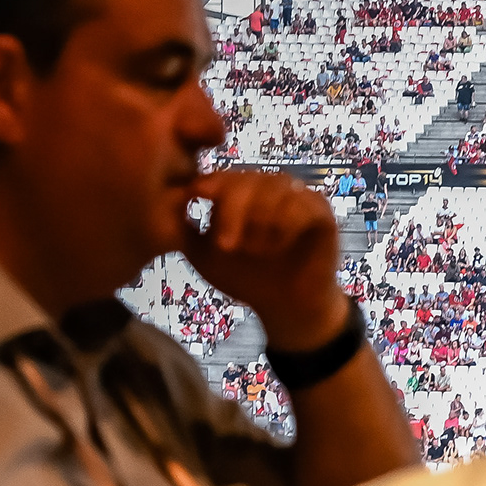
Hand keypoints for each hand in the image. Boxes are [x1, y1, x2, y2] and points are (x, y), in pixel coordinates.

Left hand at [183, 171, 351, 351]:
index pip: (225, 177)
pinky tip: (277, 247)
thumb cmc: (246, 279)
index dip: (211, 184)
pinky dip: (286, 225)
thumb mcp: (205, 256)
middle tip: (226, 245)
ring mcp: (298, 198)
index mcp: (243, 194)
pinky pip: (303, 205)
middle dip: (233, 210)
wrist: (284, 308)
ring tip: (254, 250)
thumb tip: (164, 205)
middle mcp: (270, 189)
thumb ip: (185, 231)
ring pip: (276, 188)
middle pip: (248, 179)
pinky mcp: (321, 213)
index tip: (197, 196)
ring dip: (260, 219)